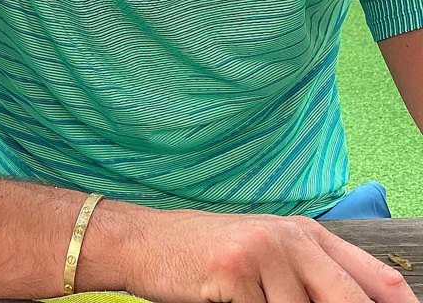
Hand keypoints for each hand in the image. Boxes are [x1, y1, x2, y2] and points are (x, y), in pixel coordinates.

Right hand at [118, 207, 413, 302]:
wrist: (147, 242)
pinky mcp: (235, 272)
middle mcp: (291, 237)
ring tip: (254, 299)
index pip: (381, 283)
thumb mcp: (270, 257)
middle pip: (350, 300)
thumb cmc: (209, 255)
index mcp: (308, 234)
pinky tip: (234, 300)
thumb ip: (316, 279)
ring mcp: (264, 253)